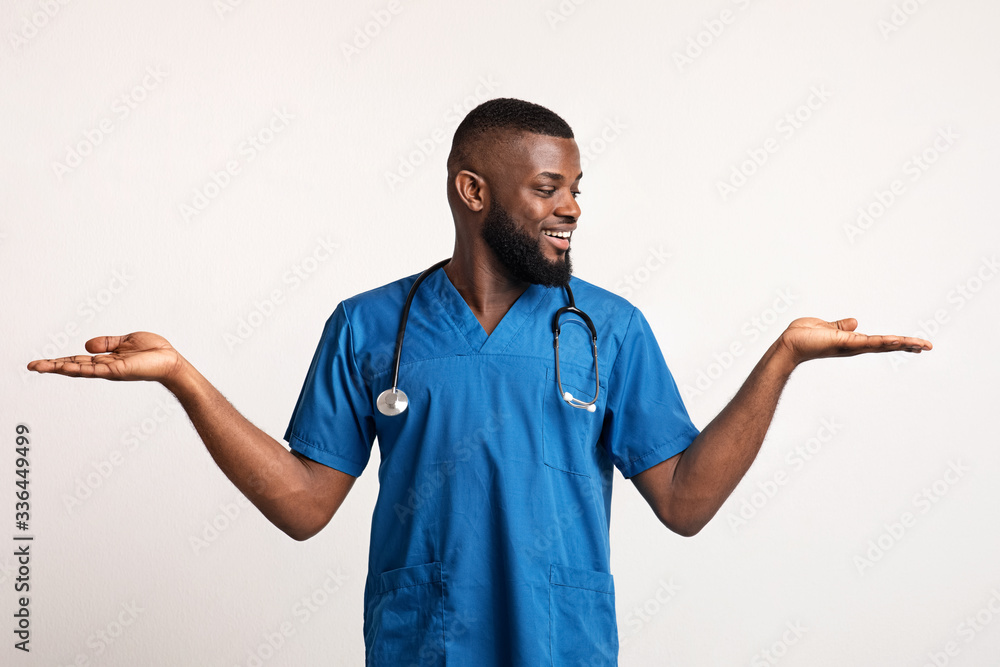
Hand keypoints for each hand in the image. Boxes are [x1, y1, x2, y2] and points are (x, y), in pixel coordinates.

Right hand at [26, 332, 184, 384]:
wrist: (172, 361)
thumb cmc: (154, 352)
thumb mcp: (127, 341)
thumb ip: (107, 343)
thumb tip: (86, 345)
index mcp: (106, 359)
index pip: (78, 360)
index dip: (60, 361)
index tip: (41, 362)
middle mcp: (105, 367)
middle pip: (73, 366)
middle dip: (52, 367)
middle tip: (31, 366)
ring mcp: (110, 370)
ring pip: (80, 369)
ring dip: (60, 368)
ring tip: (40, 367)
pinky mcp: (118, 370)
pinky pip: (95, 369)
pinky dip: (80, 368)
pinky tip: (66, 367)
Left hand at [777, 317, 931, 366]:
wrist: (788, 343)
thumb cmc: (802, 337)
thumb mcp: (825, 327)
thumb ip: (840, 326)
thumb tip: (854, 322)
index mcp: (852, 341)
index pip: (880, 341)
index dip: (898, 342)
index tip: (916, 343)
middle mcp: (854, 346)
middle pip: (886, 345)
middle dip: (907, 345)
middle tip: (928, 346)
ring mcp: (850, 346)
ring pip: (881, 344)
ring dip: (901, 343)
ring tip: (921, 344)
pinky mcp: (843, 343)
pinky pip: (866, 342)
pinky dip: (882, 341)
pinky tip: (897, 341)